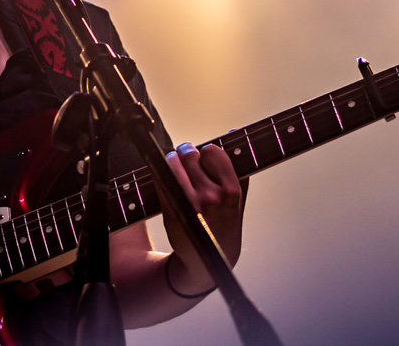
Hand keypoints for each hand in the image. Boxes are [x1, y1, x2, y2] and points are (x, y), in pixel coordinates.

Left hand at [161, 142, 246, 293]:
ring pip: (173, 163)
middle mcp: (211, 196)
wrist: (208, 263)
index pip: (213, 152)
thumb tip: (232, 134)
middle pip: (190, 155)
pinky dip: (160, 173)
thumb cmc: (224, 227)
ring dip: (172, 160)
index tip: (205, 155)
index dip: (206, 151)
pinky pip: (160, 180)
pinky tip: (164, 177)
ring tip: (175, 164)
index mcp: (231, 191)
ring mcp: (190, 204)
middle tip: (186, 155)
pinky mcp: (171, 211)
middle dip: (186, 152)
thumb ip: (238, 170)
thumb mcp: (239, 202)